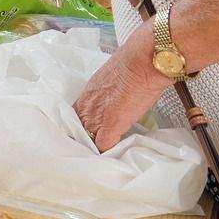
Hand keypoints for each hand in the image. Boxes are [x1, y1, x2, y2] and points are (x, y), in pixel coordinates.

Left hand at [73, 35, 171, 150]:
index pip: (77, 118)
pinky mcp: (109, 126)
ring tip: (101, 156)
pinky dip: (108, 152)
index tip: (89, 135)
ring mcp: (95, 118)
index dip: (84, 129)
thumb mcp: (113, 82)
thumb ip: (109, 96)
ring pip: (88, 141)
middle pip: (78, 132)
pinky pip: (103, 146)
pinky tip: (113, 155)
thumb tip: (117, 101)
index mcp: (86, 96)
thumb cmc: (134, 66)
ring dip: (96, 147)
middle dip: (86, 141)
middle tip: (93, 149)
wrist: (142, 63)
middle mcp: (86, 107)